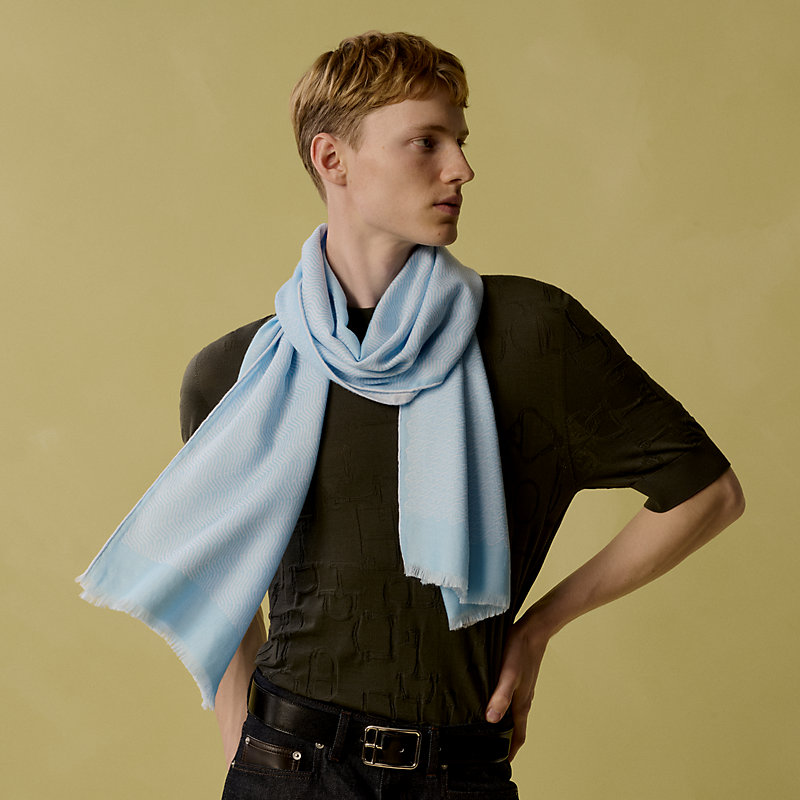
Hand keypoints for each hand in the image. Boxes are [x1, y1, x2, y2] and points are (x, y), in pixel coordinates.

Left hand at [485, 614, 549, 760]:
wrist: (533, 628)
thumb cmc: (519, 650)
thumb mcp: (508, 673)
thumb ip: (500, 696)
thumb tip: (492, 720)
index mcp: (521, 704)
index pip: (517, 736)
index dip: (510, 751)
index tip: (501, 764)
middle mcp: (523, 700)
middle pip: (515, 728)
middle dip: (505, 742)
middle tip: (489, 750)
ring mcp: (522, 689)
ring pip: (513, 714)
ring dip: (504, 725)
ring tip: (488, 730)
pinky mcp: (519, 678)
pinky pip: (511, 700)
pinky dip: (503, 708)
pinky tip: (491, 701)